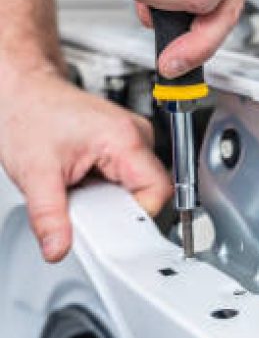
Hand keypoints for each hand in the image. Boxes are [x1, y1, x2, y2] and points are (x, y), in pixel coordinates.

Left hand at [0, 70, 171, 262]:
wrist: (22, 89)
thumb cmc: (29, 114)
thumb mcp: (34, 173)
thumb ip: (49, 217)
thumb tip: (57, 248)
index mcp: (124, 138)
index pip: (157, 192)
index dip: (135, 217)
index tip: (110, 229)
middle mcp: (135, 134)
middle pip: (150, 191)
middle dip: (118, 210)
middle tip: (85, 208)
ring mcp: (131, 136)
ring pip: (138, 186)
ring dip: (111, 199)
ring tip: (79, 189)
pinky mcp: (122, 142)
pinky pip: (127, 178)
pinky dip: (106, 188)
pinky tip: (83, 181)